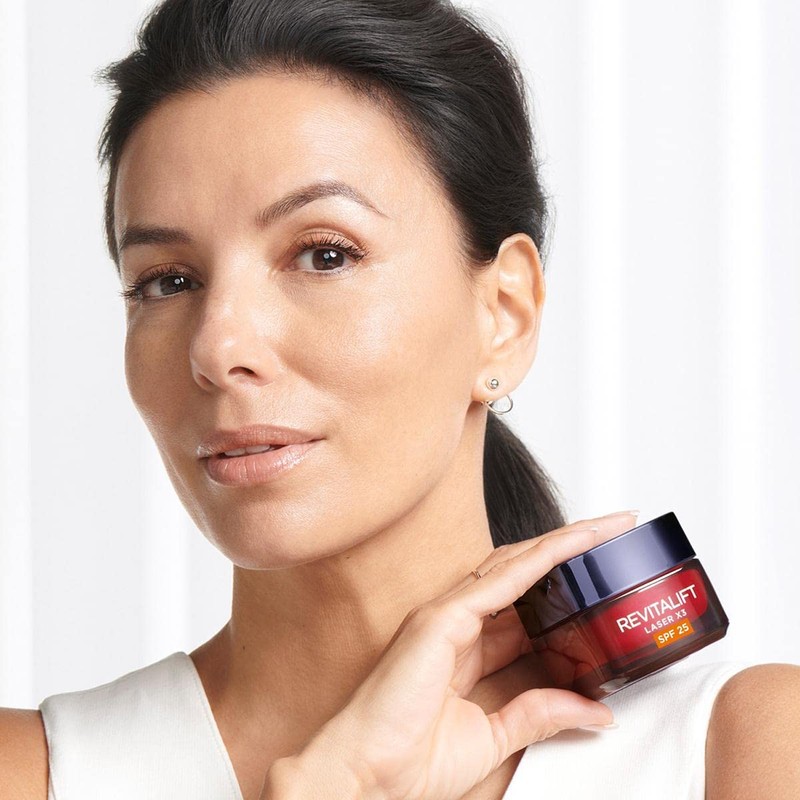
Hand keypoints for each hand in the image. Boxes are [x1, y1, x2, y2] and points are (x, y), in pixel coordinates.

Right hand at [262, 510, 638, 799]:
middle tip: (614, 535)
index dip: (566, 588)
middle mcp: (458, 622)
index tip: (605, 580)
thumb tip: (594, 710)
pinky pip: (500, 579)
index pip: (527, 605)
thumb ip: (540, 714)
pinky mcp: (441, 618)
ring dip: (563, 544)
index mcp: (466, 648)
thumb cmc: (409, 760)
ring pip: (516, 564)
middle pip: (525, 573)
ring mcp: (448, 615)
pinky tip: (572, 544)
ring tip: (606, 529)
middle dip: (570, 552)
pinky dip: (540, 558)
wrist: (368, 777)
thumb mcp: (494, 737)